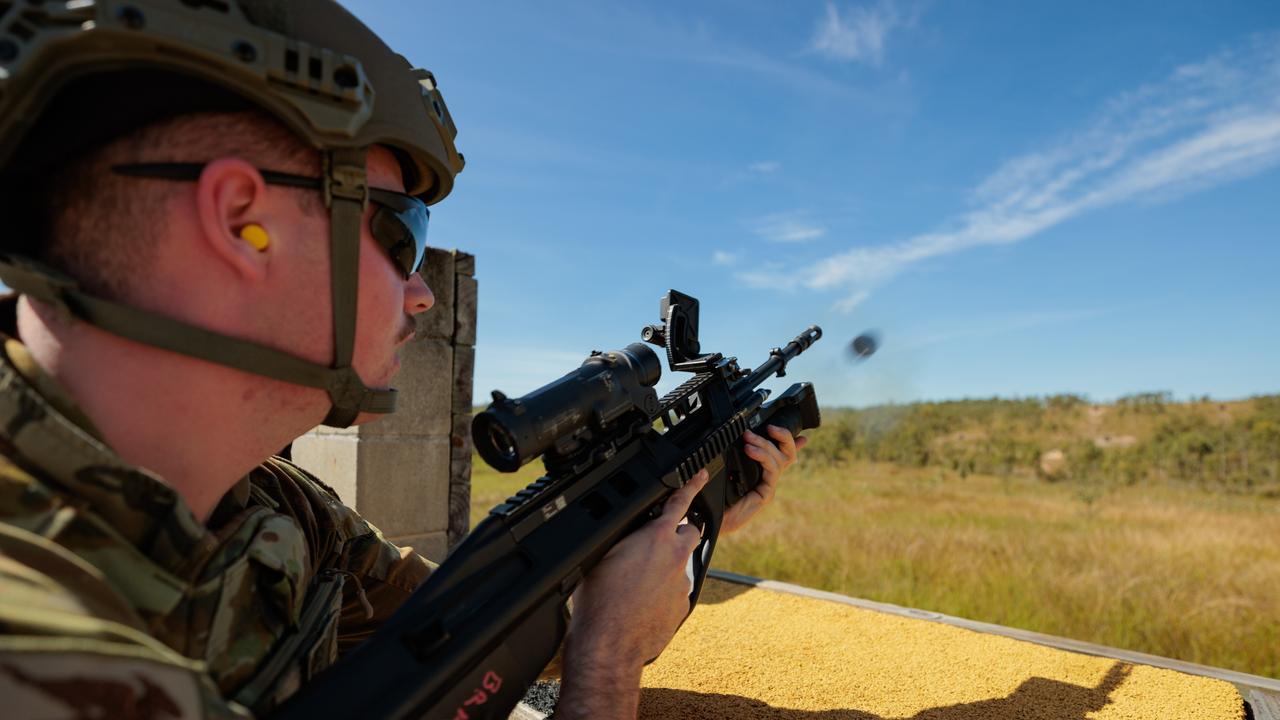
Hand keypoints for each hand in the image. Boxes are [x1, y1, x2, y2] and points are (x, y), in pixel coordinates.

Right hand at [556, 469, 711, 718]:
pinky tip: (642, 605)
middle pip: (691, 533)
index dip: (691, 485)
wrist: (608, 645)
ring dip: (667, 569)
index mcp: (654, 538)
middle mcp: (674, 558)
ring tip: (639, 584)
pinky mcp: (681, 608)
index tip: (701, 475)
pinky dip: (664, 595)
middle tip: (660, 541)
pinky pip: (675, 593)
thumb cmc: (598, 601)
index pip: (679, 502)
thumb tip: (627, 534)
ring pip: (681, 566)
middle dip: (681, 532)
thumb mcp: (601, 555)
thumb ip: (624, 539)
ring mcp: (681, 584)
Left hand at [721, 425, 806, 534]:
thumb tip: (735, 437)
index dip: (789, 441)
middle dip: (784, 436)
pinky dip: (764, 458)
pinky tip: (751, 451)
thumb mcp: (723, 468)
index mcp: (760, 472)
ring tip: (749, 438)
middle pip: (787, 455)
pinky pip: (772, 472)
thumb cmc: (714, 495)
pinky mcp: (765, 495)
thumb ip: (731, 454)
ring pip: (779, 460)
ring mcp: (768, 487)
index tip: (794, 429)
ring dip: (765, 445)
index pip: (780, 453)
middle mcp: (767, 479)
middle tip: (769, 426)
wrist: (708, 519)